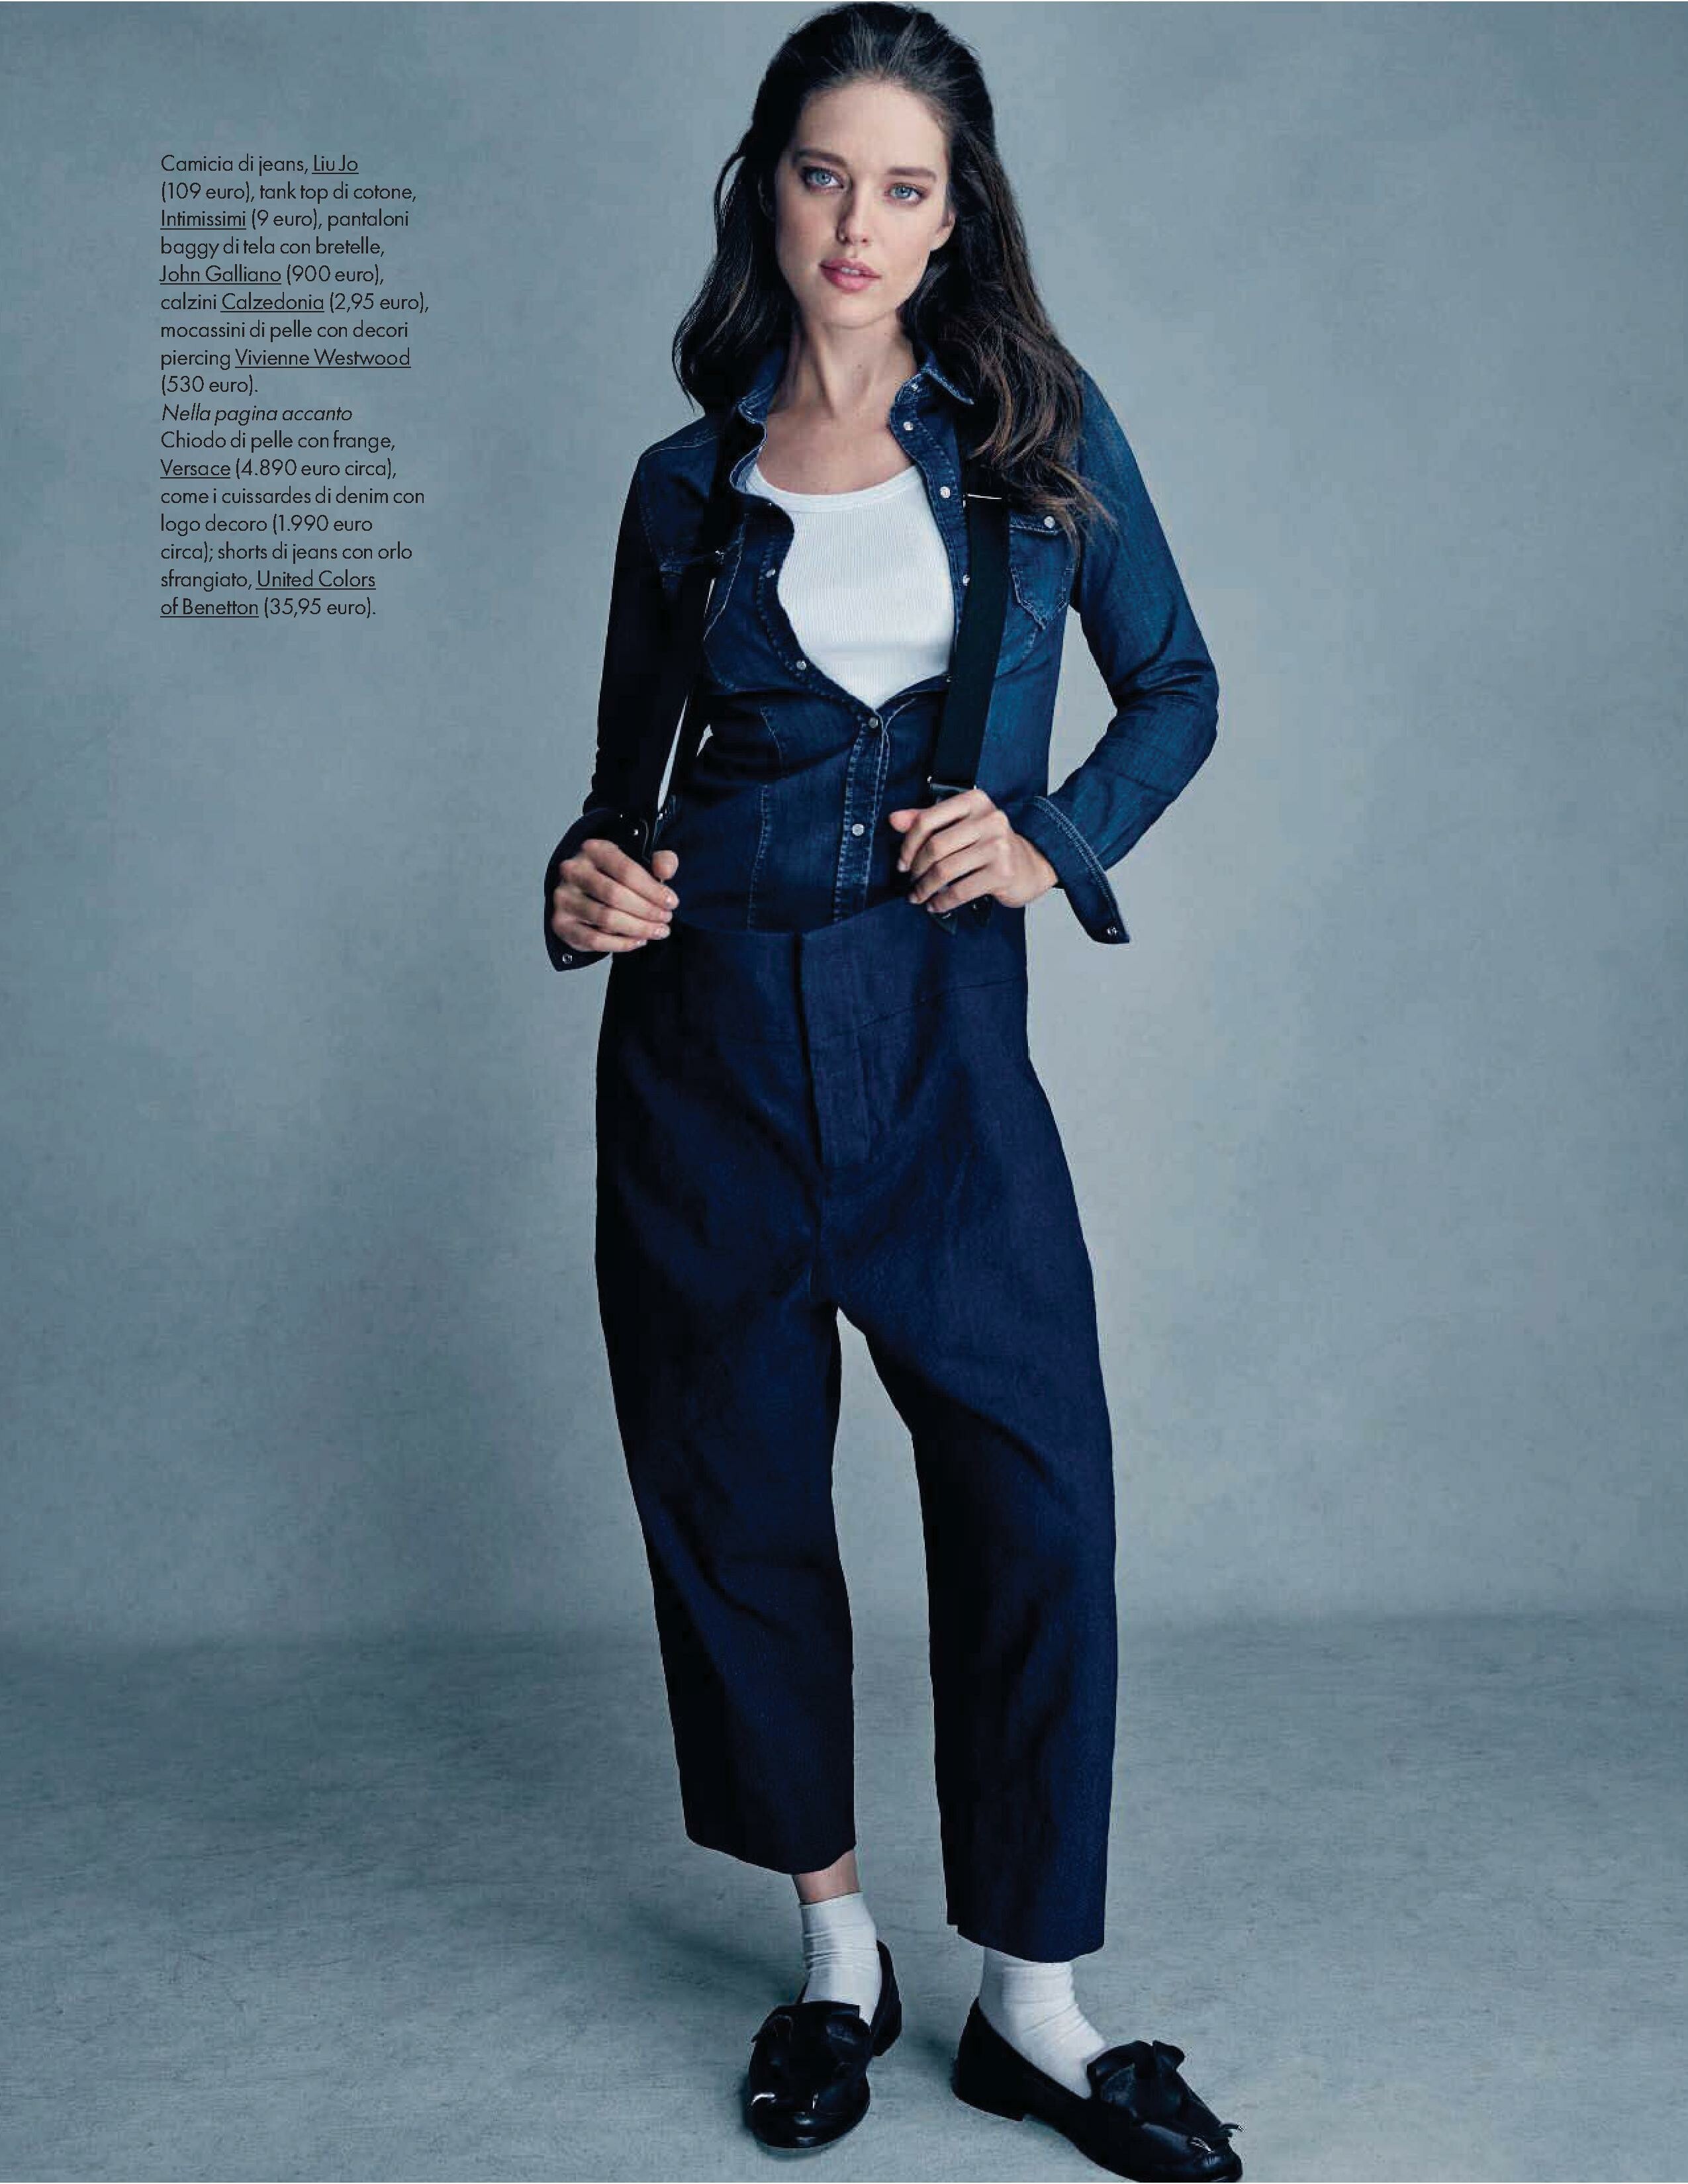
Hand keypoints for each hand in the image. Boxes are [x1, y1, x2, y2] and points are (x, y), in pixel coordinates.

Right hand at [550, 843, 679, 953]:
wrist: (584, 890)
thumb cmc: (616, 875)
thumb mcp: (641, 860)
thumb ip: (661, 860)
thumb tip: (665, 871)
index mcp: (593, 849)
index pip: (626, 871)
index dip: (653, 890)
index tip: (672, 902)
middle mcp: (572, 871)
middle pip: (615, 895)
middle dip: (647, 911)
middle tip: (666, 920)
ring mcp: (563, 898)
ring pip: (606, 919)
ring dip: (638, 928)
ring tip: (658, 931)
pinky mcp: (560, 923)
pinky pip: (594, 940)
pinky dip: (621, 944)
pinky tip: (638, 941)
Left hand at [886, 789, 1057, 914]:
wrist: (1032, 865)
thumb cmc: (990, 845)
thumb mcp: (961, 825)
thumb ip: (928, 820)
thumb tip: (893, 820)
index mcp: (975, 801)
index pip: (928, 819)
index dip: (908, 845)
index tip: (903, 863)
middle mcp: (989, 819)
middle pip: (935, 846)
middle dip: (917, 870)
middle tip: (912, 882)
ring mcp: (998, 846)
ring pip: (945, 870)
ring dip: (926, 888)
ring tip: (919, 896)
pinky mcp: (1002, 872)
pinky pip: (960, 890)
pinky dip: (942, 902)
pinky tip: (937, 905)